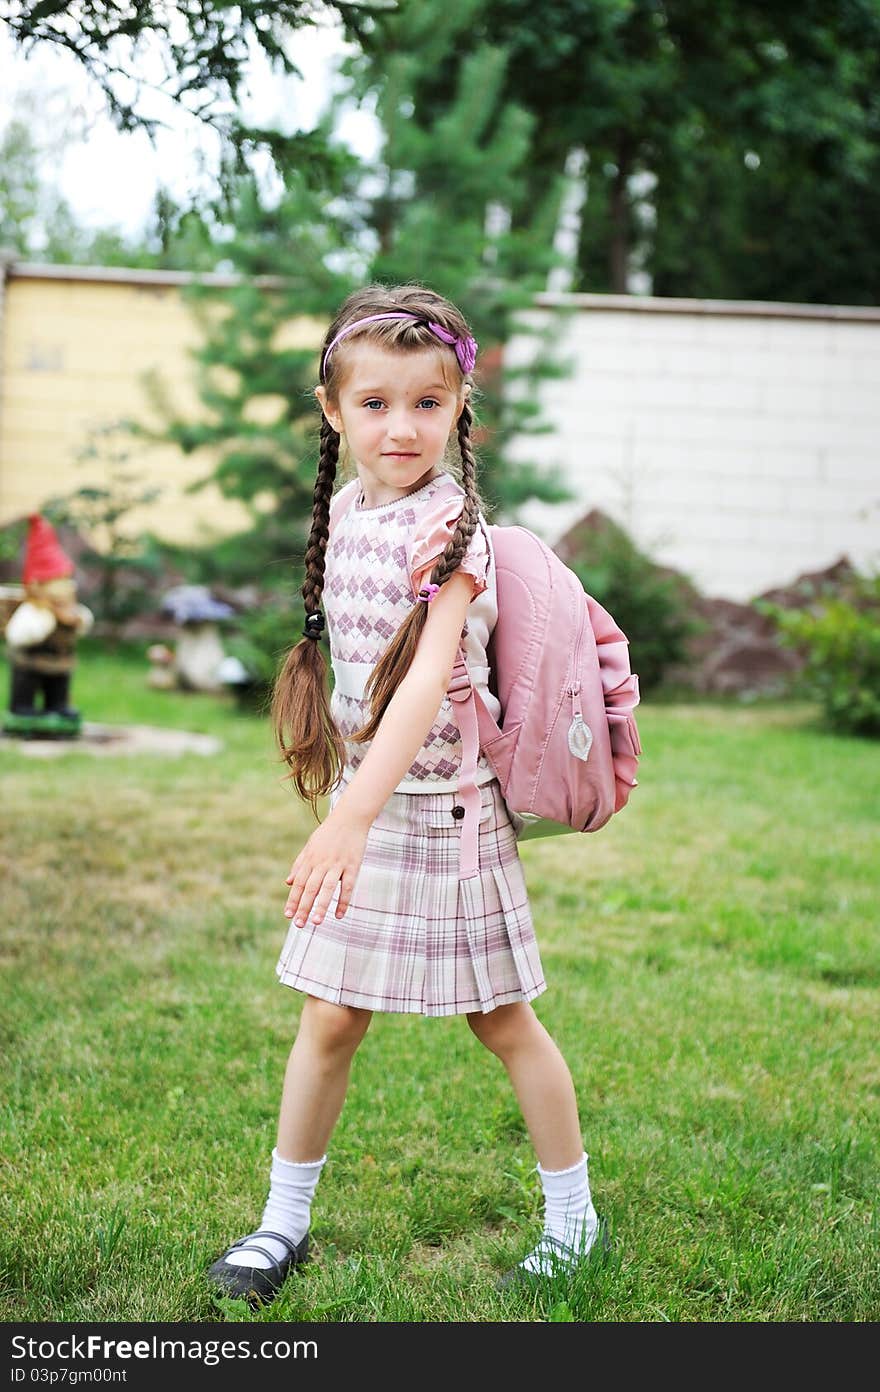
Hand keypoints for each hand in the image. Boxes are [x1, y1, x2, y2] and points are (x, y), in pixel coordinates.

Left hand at [283, 811, 368, 926]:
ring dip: (321, 905)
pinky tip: (339, 915)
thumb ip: (299, 864)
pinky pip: (348, 886)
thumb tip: (288, 883)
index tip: (288, 915)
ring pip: (328, 888)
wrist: (350, 817)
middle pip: (310, 888)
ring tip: (316, 922)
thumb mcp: (310, 846)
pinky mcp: (353, 865)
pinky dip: (343, 900)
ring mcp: (338, 864)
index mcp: (310, 859)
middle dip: (303, 907)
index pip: (298, 883)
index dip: (293, 900)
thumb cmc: (329, 833)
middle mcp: (322, 863)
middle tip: (298, 925)